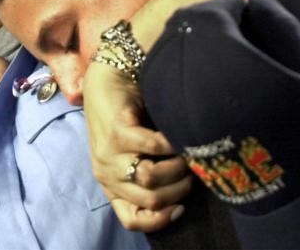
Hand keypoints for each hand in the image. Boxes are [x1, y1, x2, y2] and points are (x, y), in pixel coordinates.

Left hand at [83, 62, 192, 231]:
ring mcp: (108, 154)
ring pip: (151, 179)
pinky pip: (153, 148)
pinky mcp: (116, 132)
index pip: (132, 219)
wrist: (108, 80)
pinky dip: (172, 145)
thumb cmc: (128, 120)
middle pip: (151, 201)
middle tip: (193, 171)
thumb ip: (151, 178)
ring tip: (187, 155)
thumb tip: (183, 198)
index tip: (184, 206)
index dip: (162, 219)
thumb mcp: (134, 156)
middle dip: (180, 189)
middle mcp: (106, 174)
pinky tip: (178, 137)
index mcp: (111, 185)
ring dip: (178, 169)